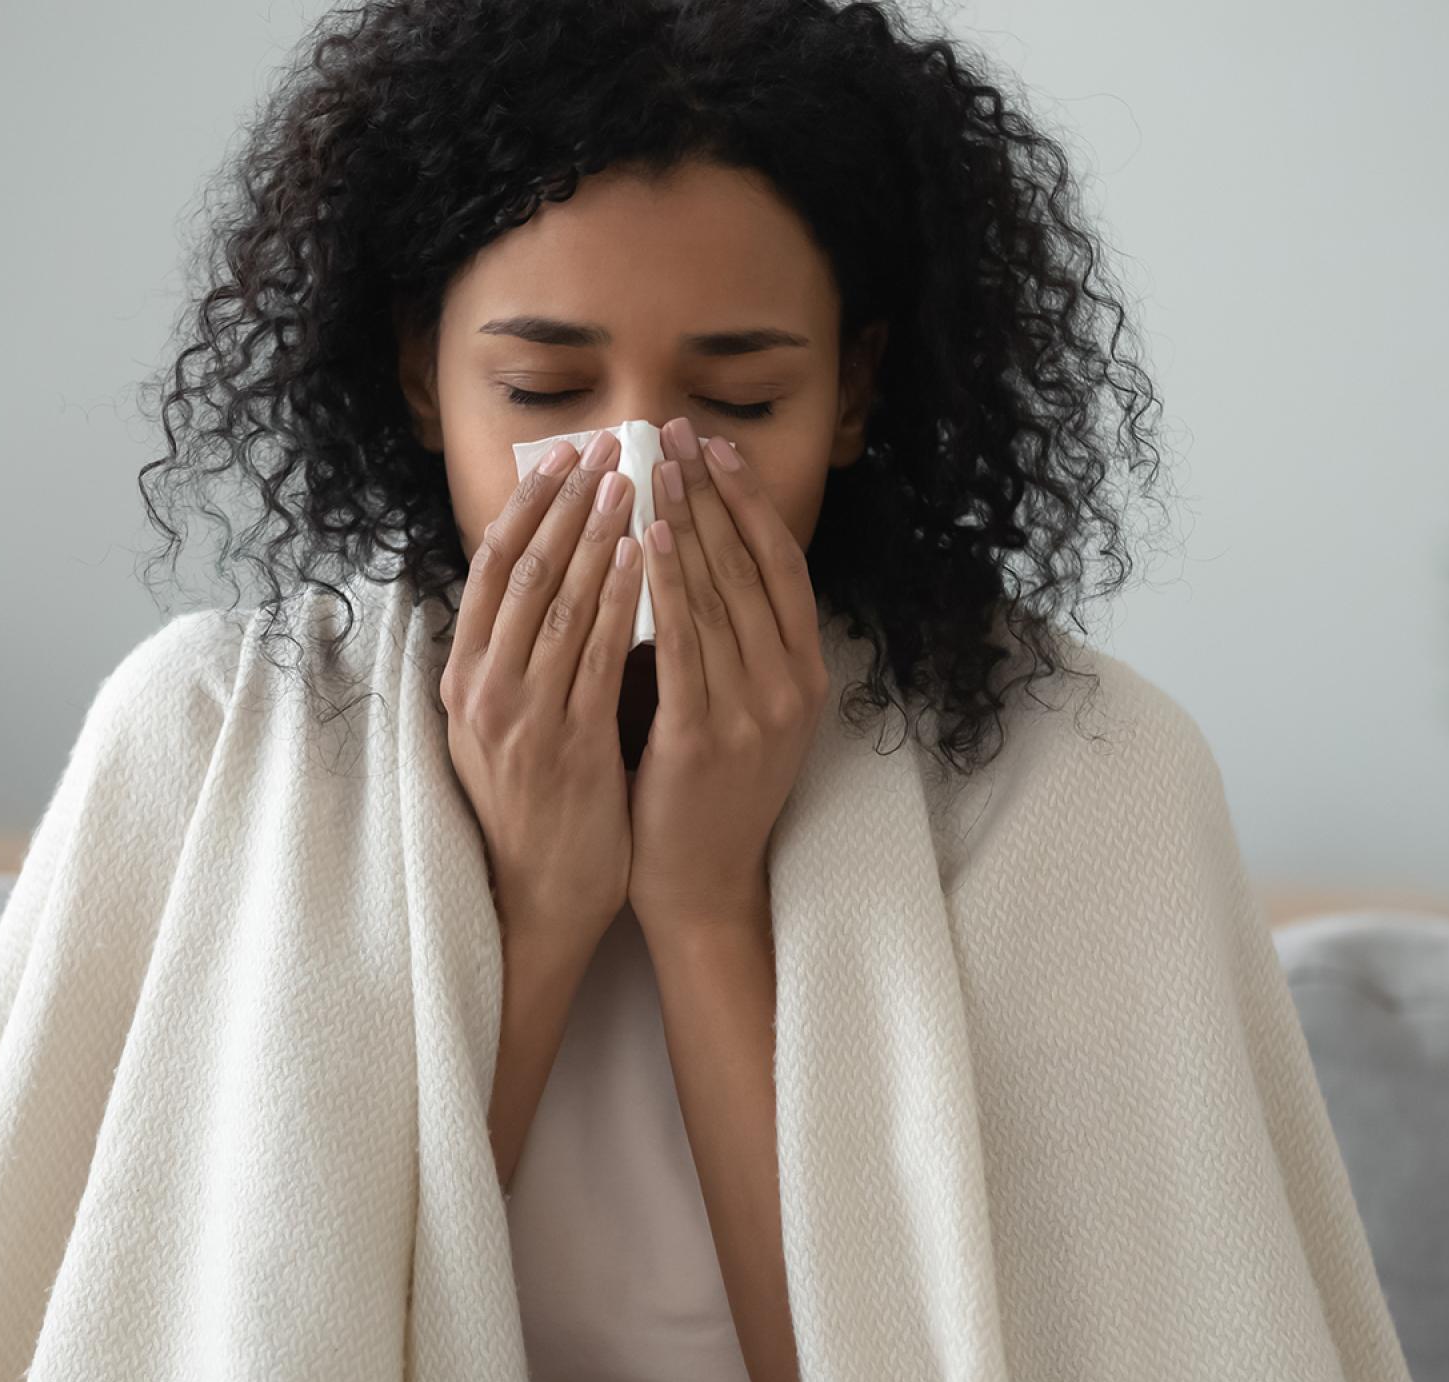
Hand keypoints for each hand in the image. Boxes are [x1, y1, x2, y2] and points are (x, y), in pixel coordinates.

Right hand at [441, 428, 646, 957]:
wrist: (536, 898)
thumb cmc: (533, 808)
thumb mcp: (502, 724)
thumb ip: (516, 657)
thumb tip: (545, 579)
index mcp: (462, 678)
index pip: (490, 567)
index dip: (526, 505)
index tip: (561, 455)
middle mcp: (481, 689)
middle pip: (521, 570)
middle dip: (565, 502)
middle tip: (605, 445)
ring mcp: (520, 717)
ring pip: (558, 603)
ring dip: (596, 534)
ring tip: (630, 481)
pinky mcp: (566, 746)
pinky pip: (596, 657)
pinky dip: (620, 599)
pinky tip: (645, 557)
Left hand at [627, 417, 828, 940]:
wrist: (701, 881)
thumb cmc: (705, 790)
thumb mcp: (741, 706)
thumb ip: (729, 639)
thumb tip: (690, 549)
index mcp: (805, 673)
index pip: (781, 564)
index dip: (749, 501)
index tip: (714, 447)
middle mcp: (790, 686)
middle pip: (749, 567)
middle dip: (709, 494)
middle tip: (674, 434)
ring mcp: (754, 713)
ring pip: (718, 596)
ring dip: (684, 522)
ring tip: (653, 467)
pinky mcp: (706, 738)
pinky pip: (684, 645)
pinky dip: (665, 587)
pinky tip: (643, 540)